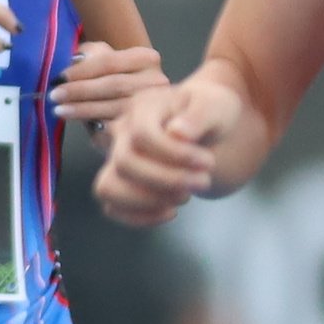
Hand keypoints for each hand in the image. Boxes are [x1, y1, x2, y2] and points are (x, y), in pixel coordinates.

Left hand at [50, 39, 167, 127]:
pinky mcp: (145, 130)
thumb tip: (73, 61)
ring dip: (83, 110)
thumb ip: (92, 54)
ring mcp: (154, 108)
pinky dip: (96, 129)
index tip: (58, 78)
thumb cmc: (115, 81)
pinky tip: (82, 126)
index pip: (109, 62)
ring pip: (114, 108)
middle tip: (54, 95)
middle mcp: (156, 82)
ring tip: (60, 110)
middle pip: (112, 85)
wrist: (139, 109)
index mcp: (146, 59)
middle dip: (80, 91)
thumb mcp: (105, 60)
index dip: (81, 70)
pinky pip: (118, 129)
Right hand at [96, 70, 241, 226]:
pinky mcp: (120, 183)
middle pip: (124, 164)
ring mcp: (116, 160)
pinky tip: (171, 210)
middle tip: (203, 181)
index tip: (209, 163)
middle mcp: (122, 133)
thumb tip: (177, 132)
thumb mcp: (215, 107)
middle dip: (167, 180)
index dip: (174, 155)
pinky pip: (113, 208)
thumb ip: (200, 116)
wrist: (206, 130)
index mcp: (143, 108)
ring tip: (184, 197)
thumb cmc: (209, 115)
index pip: (142, 135)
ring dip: (149, 201)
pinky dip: (141, 217)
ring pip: (109, 188)